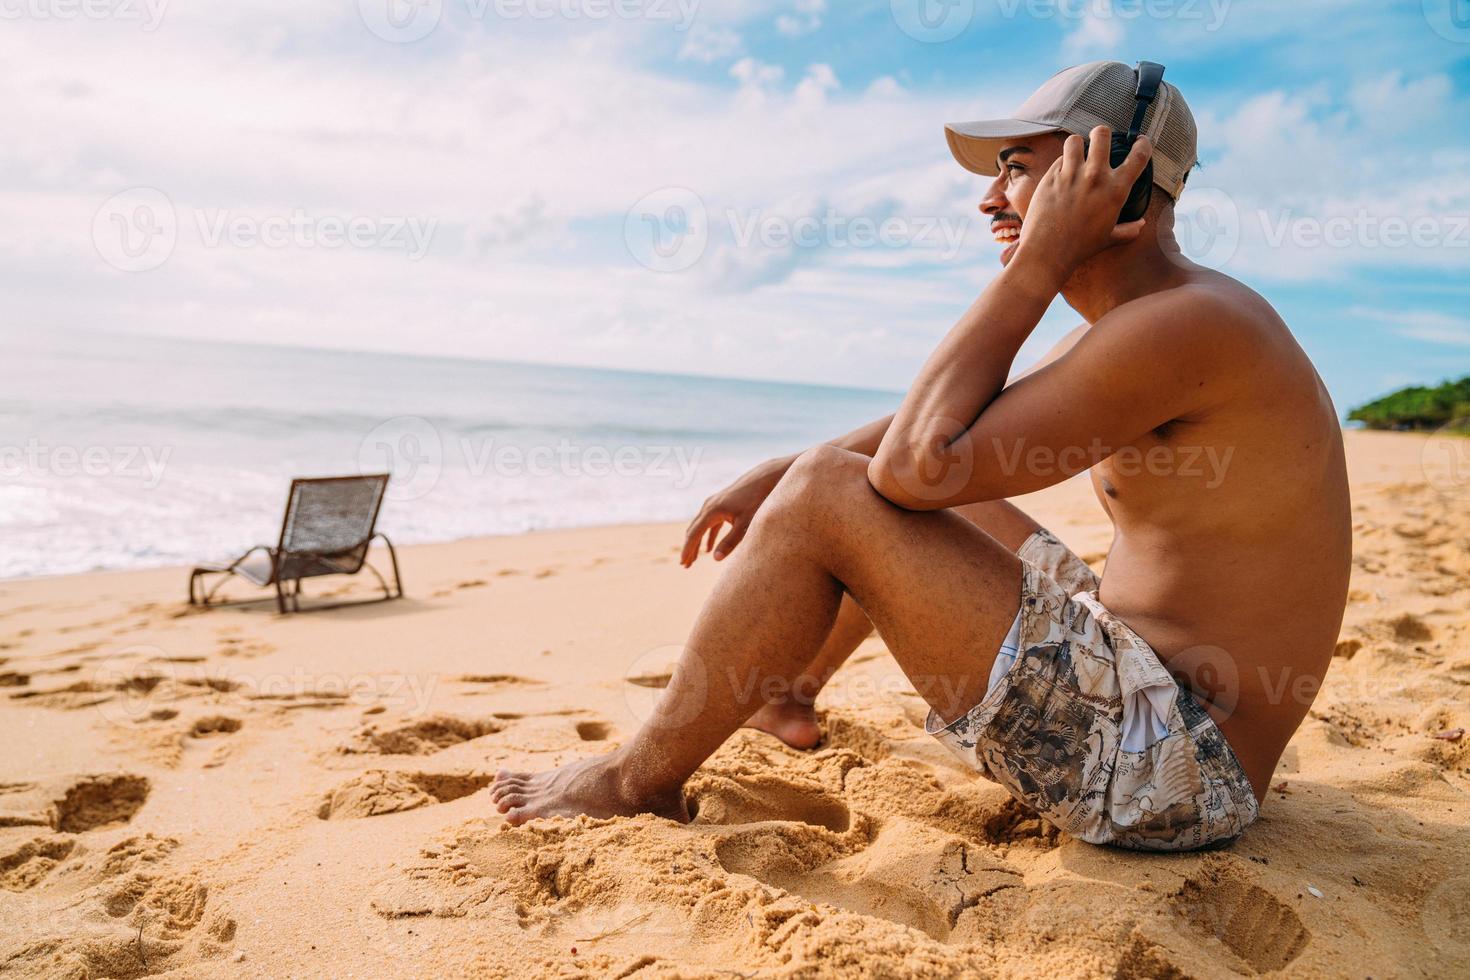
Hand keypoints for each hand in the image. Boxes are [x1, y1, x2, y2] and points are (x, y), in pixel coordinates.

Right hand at [680, 455, 792, 565]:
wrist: (764, 478)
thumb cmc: (756, 500)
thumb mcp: (745, 523)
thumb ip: (730, 541)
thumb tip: (715, 558)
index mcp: (712, 511)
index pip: (694, 534)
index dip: (688, 550)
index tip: (683, 564)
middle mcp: (709, 506)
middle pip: (693, 530)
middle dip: (689, 548)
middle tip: (685, 566)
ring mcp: (713, 503)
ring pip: (700, 526)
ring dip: (696, 543)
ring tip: (693, 560)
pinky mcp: (721, 504)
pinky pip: (709, 523)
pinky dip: (707, 536)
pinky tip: (708, 549)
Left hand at [1012, 127, 1152, 283]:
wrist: (1048, 252)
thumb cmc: (1080, 247)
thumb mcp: (1109, 238)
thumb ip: (1128, 230)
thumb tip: (1141, 225)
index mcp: (1116, 190)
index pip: (1139, 156)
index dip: (1142, 143)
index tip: (1140, 141)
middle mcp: (1096, 177)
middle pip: (1102, 134)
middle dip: (1101, 133)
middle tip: (1099, 140)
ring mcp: (1071, 174)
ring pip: (1075, 140)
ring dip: (1077, 144)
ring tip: (1076, 153)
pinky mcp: (1051, 177)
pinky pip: (1058, 159)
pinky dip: (1061, 163)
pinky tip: (1061, 173)